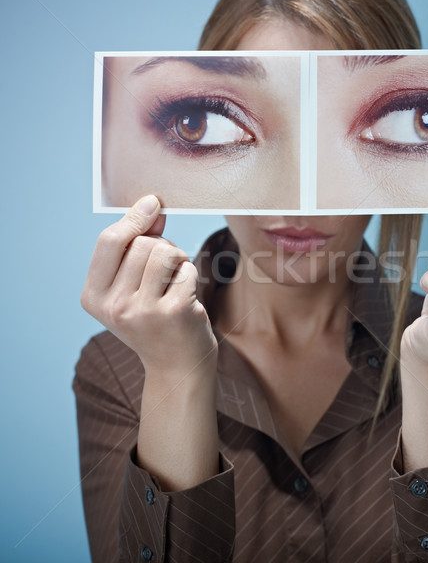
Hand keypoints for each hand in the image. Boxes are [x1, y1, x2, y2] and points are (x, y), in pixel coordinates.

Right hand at [81, 195, 217, 379]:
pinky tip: (187, 298)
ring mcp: (143, 310)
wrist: (177, 367)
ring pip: (165, 251)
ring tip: (176, 280)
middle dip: (162, 246)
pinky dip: (191, 276)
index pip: (108, 241)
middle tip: (168, 269)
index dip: (133, 218)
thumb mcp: (132, 289)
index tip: (152, 203)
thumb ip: (136, 248)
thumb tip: (152, 207)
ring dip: (178, 258)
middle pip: (142, 243)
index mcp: (94, 297)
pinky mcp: (174, 311)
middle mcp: (113, 305)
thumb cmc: (155, 321)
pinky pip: (187, 269)